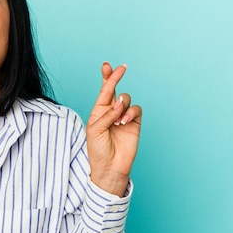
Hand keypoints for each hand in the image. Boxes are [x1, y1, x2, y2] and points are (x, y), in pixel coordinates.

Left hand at [86, 62, 141, 196]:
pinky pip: (136, 110)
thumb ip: (107, 114)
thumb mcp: (95, 130)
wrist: (110, 167)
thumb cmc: (98, 150)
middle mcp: (111, 112)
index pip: (103, 91)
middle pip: (115, 89)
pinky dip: (131, 112)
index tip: (107, 65)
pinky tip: (124, 122)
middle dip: (116, 78)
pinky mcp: (134, 124)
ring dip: (123, 106)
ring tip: (117, 120)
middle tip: (121, 68)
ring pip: (127, 99)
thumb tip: (120, 101)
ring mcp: (123, 117)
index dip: (106, 77)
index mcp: (98, 111)